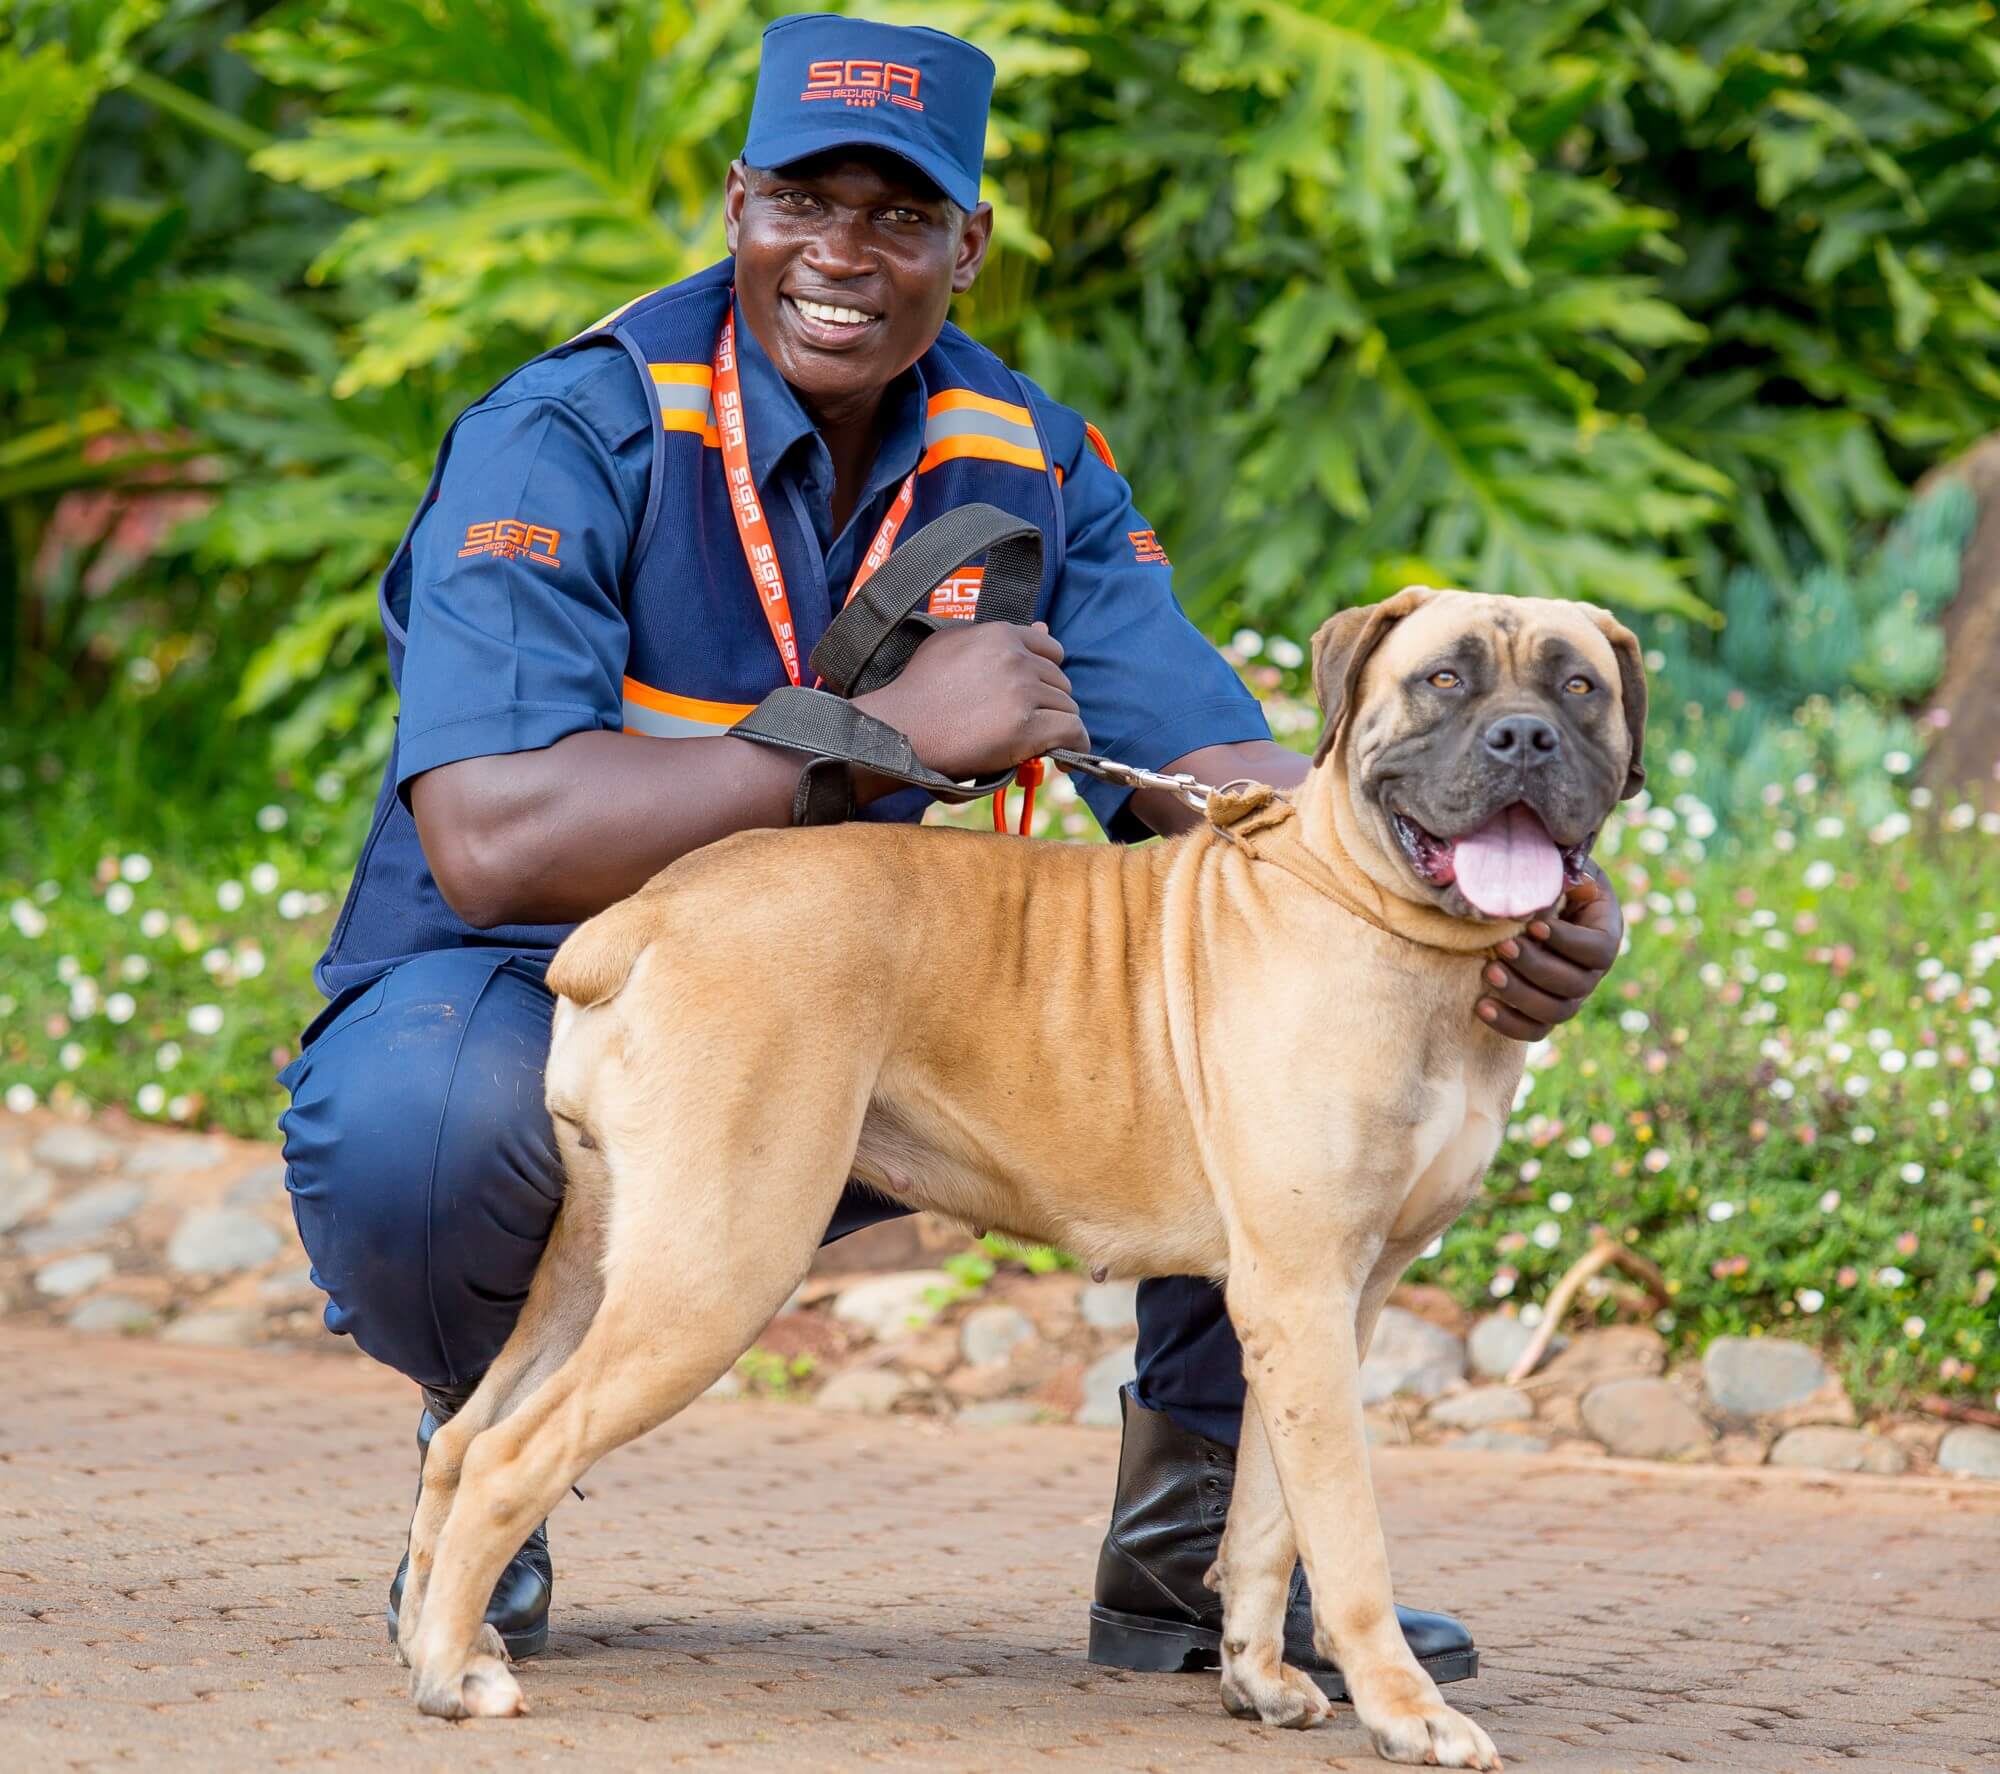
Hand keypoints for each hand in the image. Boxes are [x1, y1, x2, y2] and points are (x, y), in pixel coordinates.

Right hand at [852, 620, 1088, 784]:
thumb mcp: (950, 643)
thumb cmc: (917, 690)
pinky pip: (1072, 732)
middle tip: (1027, 725)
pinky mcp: (1026, 728)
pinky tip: (1063, 761)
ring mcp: (1022, 692)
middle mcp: (1015, 658)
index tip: (1035, 695)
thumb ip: (997, 636)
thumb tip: (1043, 626)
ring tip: (1034, 744)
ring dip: (1055, 727)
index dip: (1045, 674)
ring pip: (1067, 708)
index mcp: (999, 634)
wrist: (898, 729)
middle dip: (1047, 703)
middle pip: (1060, 681)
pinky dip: (1073, 747)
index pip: (1051, 649)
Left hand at [1474, 865, 1622, 1042]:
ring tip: (1489, 972)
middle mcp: (1592, 971)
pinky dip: (1509, 1024)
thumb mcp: (1560, 868)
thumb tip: (1559, 878)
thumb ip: (1562, 874)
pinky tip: (1481, 1006)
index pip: (1597, 950)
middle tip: (1503, 947)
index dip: (1567, 942)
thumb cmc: (1548, 881)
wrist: (1529, 906)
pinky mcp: (1543, 1011)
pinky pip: (1534, 1031)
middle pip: (1576, 984)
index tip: (1534, 926)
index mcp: (1604, 934)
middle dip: (1537, 967)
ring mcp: (1569, 995)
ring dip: (1521, 994)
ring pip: (1556, 1012)